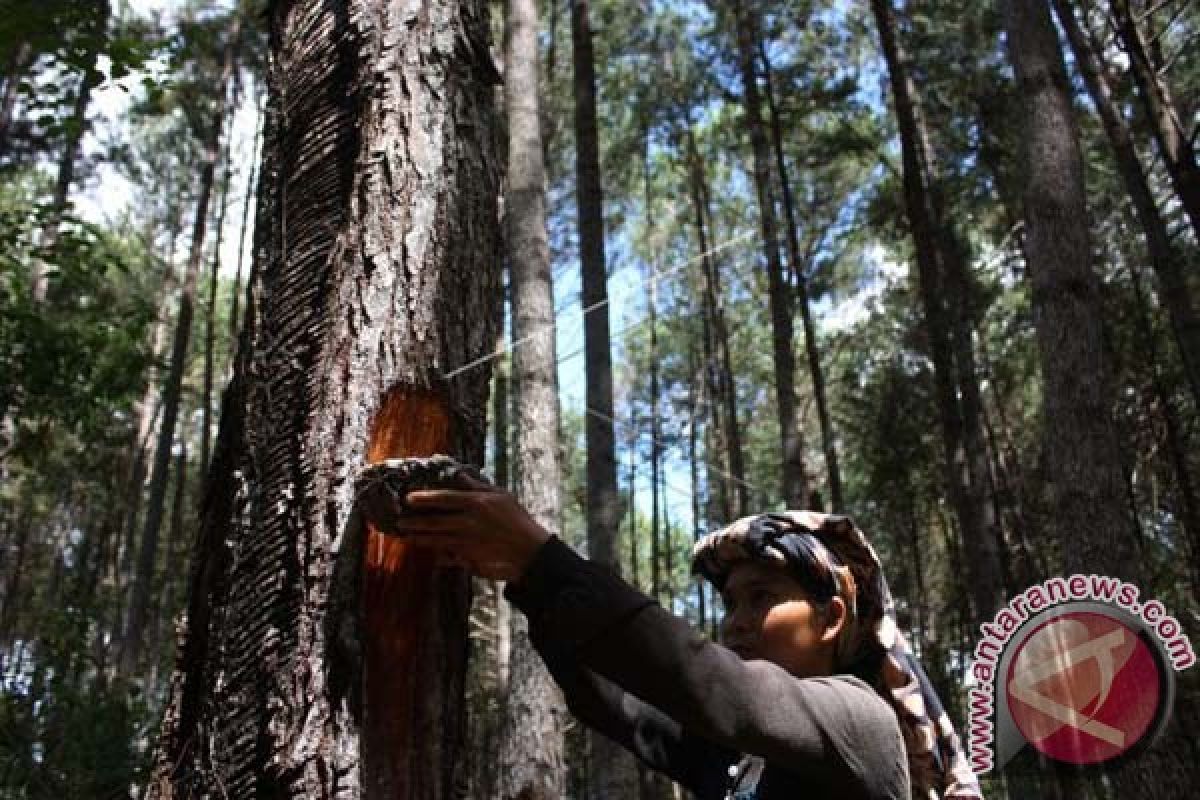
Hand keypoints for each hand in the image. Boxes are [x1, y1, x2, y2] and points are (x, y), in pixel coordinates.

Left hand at [367, 471, 550, 580]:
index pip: (444, 498)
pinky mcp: (469, 559)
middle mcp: (469, 523)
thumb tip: (458, 475)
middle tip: (398, 522)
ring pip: (437, 541)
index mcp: (476, 504)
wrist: (530, 551)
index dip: (425, 499)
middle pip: (435, 522)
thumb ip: (477, 486)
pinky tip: (431, 554)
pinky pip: (448, 557)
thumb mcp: (501, 496)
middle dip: (415, 522)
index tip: (408, 499)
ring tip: (408, 537)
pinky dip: (439, 556)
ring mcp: (467, 543)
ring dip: (421, 539)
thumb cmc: (517, 519)